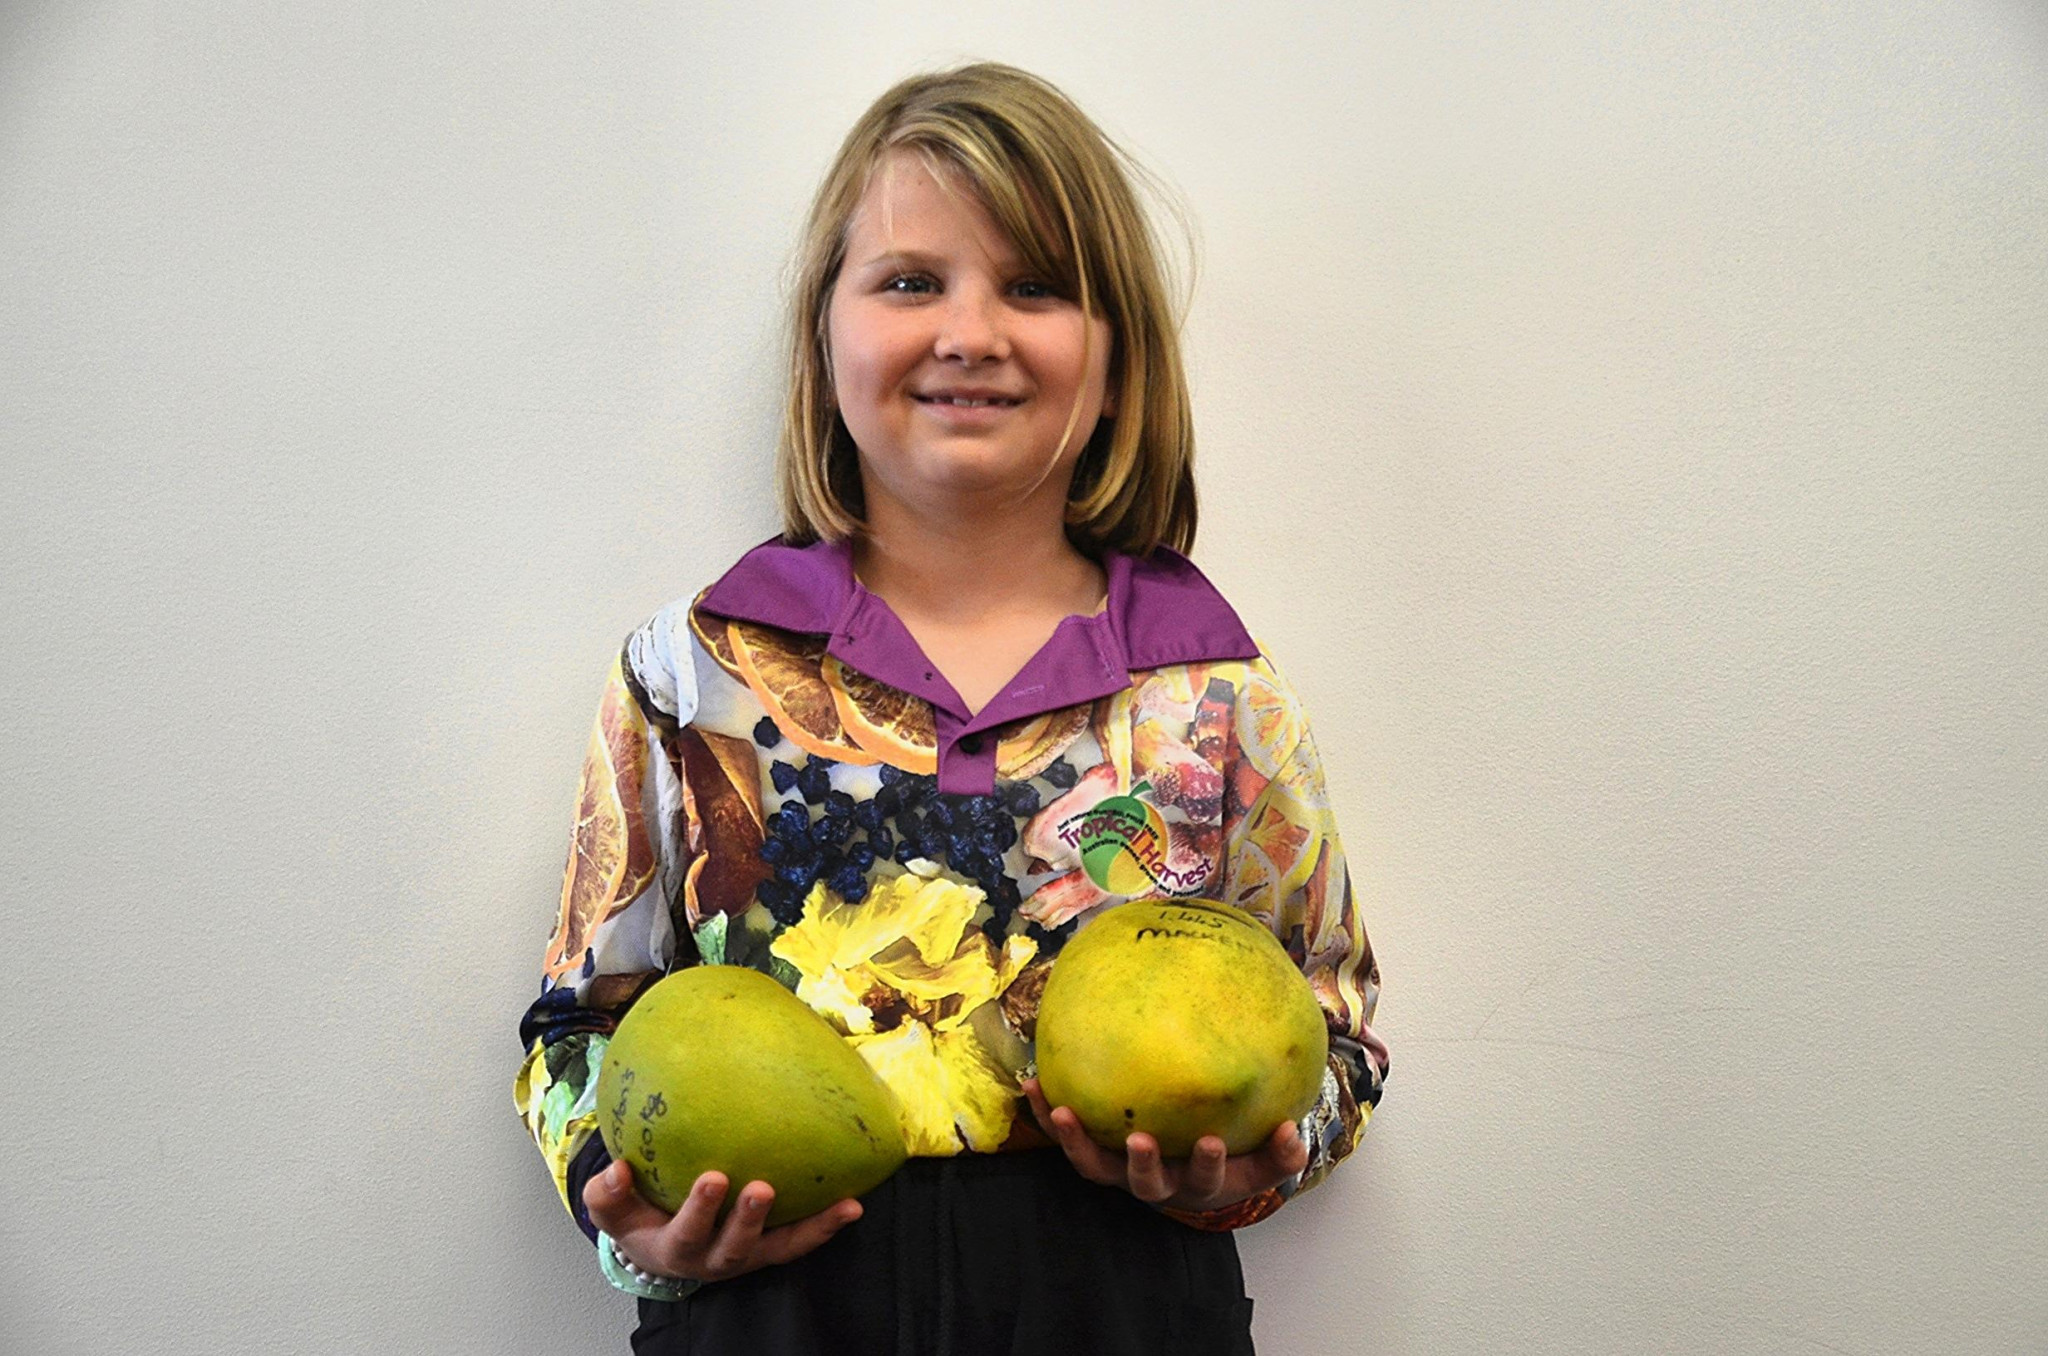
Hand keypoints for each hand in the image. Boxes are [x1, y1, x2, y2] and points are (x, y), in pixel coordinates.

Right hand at [582, 1160, 862, 1282]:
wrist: (659, 1245)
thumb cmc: (638, 1218)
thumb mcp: (612, 1210)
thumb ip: (607, 1193)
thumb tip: (617, 1169)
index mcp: (675, 1247)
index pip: (687, 1233)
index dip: (701, 1210)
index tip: (714, 1177)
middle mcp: (715, 1257)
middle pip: (735, 1247)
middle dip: (748, 1220)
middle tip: (762, 1188)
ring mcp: (748, 1255)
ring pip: (779, 1249)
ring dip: (810, 1229)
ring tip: (842, 1205)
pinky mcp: (771, 1247)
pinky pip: (801, 1239)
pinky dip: (827, 1225)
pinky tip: (854, 1203)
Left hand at [1020, 1077, 1308, 1213]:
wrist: (1191, 1174)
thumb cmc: (1232, 1159)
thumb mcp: (1261, 1161)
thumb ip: (1281, 1151)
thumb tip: (1293, 1129)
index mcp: (1197, 1184)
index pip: (1204, 1178)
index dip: (1208, 1164)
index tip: (1213, 1141)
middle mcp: (1155, 1183)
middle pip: (1144, 1184)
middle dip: (1142, 1165)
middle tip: (1140, 1141)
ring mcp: (1120, 1172)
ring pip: (1094, 1167)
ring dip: (1075, 1142)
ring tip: (1061, 1111)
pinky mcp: (1095, 1154)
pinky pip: (1069, 1137)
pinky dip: (1047, 1114)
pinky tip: (1033, 1083)